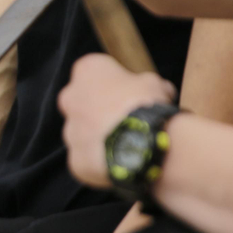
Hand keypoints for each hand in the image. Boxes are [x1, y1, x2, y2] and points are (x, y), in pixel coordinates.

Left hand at [57, 53, 177, 188]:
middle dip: (99, 109)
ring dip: (99, 136)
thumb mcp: (154, 83)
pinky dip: (100, 161)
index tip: (128, 93)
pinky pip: (87, 158)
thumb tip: (162, 90)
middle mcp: (70, 98)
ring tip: (125, 143)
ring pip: (83, 133)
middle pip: (82, 102)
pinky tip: (120, 162)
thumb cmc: (144, 104)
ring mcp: (69, 130)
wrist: (140, 143)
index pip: (94, 72)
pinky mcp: (74, 159)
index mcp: (86, 70)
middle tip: (124, 119)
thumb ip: (148, 84)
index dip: (113, 84)